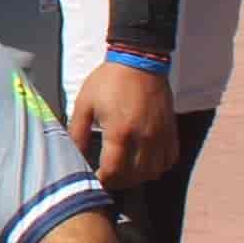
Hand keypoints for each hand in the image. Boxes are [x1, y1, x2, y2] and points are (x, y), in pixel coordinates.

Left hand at [67, 60, 176, 186]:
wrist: (139, 61)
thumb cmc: (108, 81)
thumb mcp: (84, 104)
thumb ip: (76, 132)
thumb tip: (72, 155)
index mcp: (120, 132)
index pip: (113, 171)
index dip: (102, 180)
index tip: (94, 178)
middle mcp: (144, 138)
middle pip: (135, 176)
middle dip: (118, 181)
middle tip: (107, 177)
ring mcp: (161, 135)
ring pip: (154, 171)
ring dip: (138, 177)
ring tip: (125, 172)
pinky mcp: (171, 129)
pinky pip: (170, 158)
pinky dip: (158, 166)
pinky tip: (145, 162)